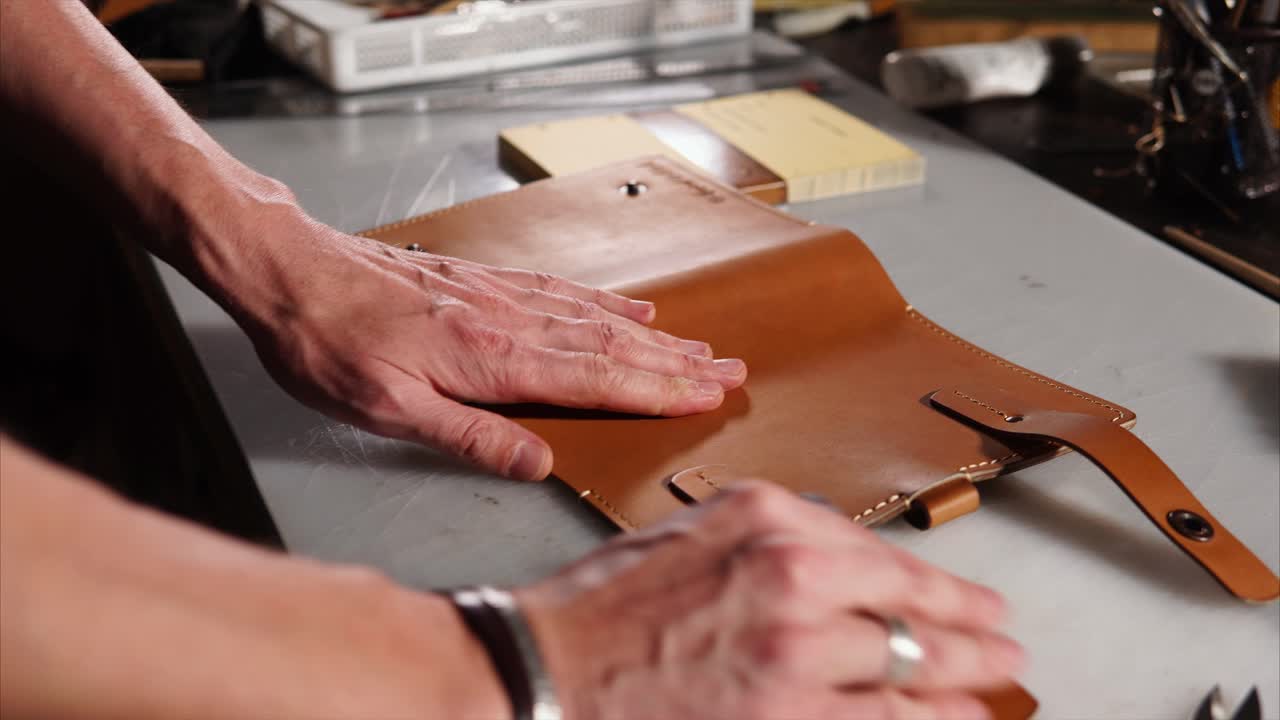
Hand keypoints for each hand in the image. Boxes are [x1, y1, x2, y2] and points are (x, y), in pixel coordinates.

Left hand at [209, 207, 745, 480]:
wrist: (292, 272)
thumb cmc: (329, 345)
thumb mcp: (386, 410)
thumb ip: (468, 438)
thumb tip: (537, 465)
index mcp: (492, 359)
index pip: (595, 380)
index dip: (657, 391)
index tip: (706, 396)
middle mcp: (508, 321)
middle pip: (613, 345)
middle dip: (677, 363)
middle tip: (730, 372)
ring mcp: (500, 296)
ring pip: (597, 318)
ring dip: (655, 336)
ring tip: (700, 346)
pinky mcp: (485, 281)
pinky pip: (564, 291)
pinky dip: (607, 303)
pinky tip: (631, 309)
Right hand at [517, 482, 1024, 719]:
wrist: (546, 668)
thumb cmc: (604, 606)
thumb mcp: (693, 534)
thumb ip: (771, 538)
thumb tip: (839, 562)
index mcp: (766, 516)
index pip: (875, 549)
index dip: (932, 580)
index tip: (962, 593)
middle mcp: (791, 570)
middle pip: (908, 601)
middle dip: (967, 622)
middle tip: (1003, 634)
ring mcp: (795, 645)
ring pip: (911, 661)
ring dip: (965, 671)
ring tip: (997, 675)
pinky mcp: (788, 711)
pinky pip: (887, 717)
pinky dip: (935, 718)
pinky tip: (964, 717)